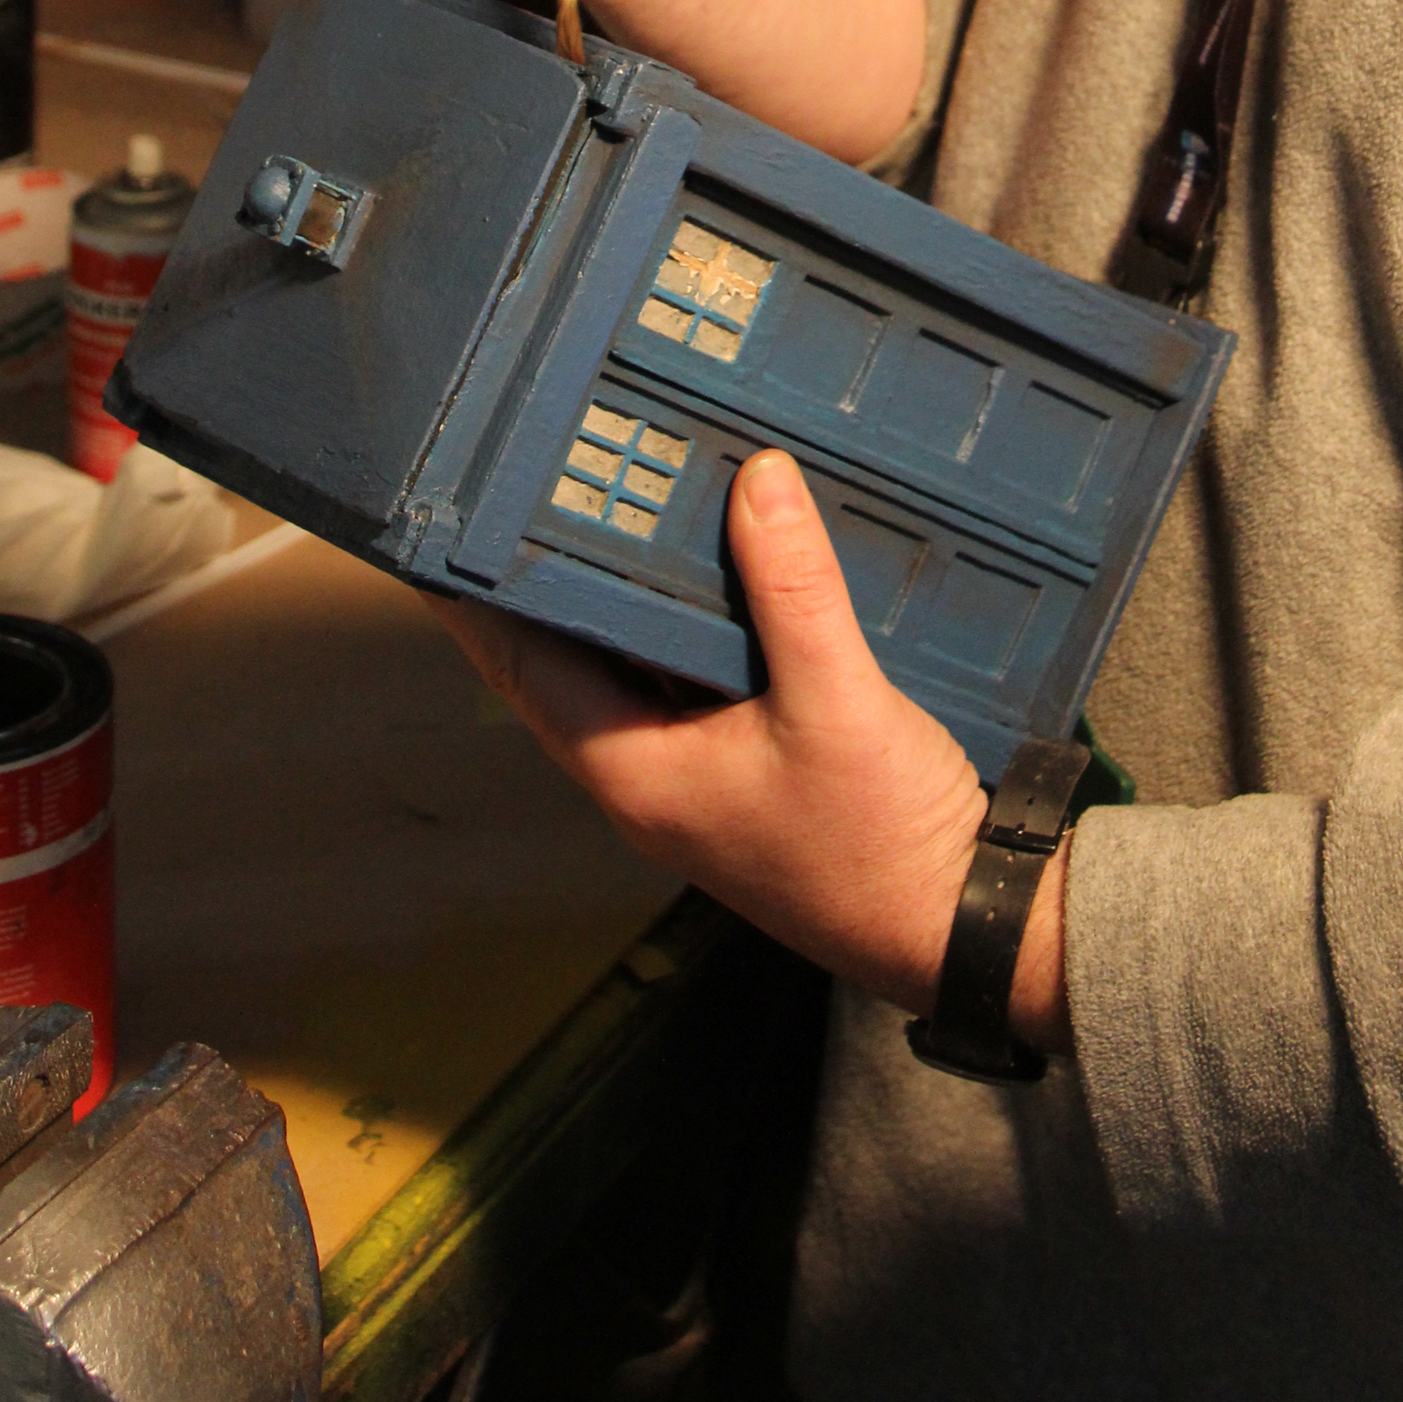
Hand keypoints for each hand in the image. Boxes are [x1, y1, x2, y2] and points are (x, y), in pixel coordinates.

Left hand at [435, 449, 1071, 1049]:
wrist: (960, 924)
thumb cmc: (880, 843)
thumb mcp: (836, 699)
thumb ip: (793, 584)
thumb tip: (757, 478)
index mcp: (635, 772)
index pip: (523, 668)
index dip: (478, 598)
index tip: (442, 524)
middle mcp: (649, 777)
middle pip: (568, 662)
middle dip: (544, 580)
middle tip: (525, 486)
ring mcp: (698, 777)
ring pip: (633, 669)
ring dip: (622, 596)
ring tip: (609, 503)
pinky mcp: (748, 768)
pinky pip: (691, 679)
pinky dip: (687, 621)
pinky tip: (714, 568)